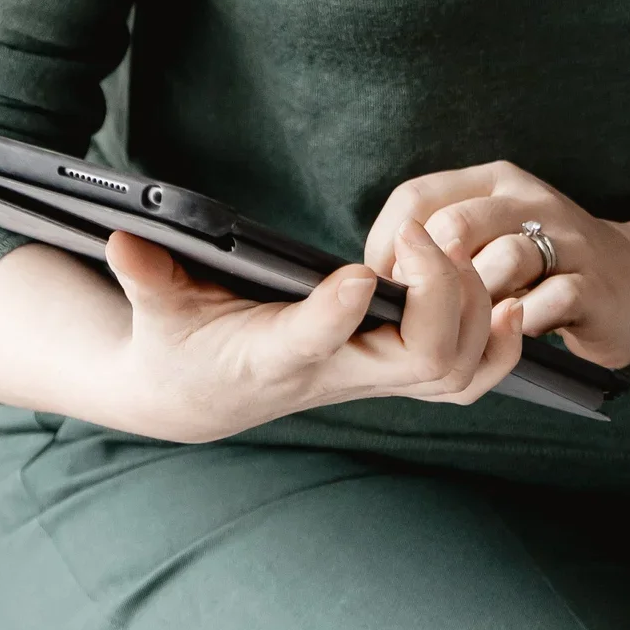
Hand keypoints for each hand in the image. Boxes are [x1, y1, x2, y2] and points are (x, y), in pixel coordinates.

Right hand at [99, 218, 526, 444]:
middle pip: (419, 357)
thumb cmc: (178, 345)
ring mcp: (371, 376)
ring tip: (457, 247)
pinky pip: (468, 374)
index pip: (312, 343)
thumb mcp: (156, 309)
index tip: (353, 272)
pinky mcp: (392, 368)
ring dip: (474, 308)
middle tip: (419, 233)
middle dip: (438, 292)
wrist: (199, 396)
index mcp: (274, 356)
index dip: (336, 313)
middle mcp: (336, 374)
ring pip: (453, 367)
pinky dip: (499, 345)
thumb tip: (123, 237)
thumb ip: (147, 275)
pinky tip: (507, 302)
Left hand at [363, 161, 629, 370]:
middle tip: (421, 317)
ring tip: (472, 328)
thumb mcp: (493, 235)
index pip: (417, 196)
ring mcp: (565, 238)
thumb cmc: (543, 266)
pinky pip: (543, 303)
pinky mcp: (592, 283)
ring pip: (500, 262)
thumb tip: (374, 279)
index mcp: (494, 182)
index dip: (388, 245)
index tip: (385, 288)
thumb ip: (442, 243)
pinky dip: (519, 326)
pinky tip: (513, 335)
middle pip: (454, 227)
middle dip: (428, 281)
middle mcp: (528, 199)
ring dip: (475, 307)